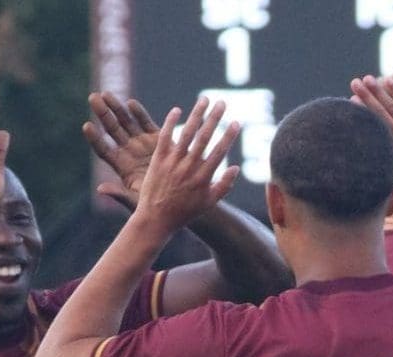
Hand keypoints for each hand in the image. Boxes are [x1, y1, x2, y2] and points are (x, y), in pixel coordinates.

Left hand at [83, 90, 160, 202]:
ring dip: (117, 108)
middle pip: (112, 130)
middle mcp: (130, 152)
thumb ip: (119, 194)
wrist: (182, 197)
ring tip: (106, 94)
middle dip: (103, 114)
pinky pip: (146, 123)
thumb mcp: (137, 201)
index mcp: (122, 167)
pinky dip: (139, 113)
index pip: (104, 150)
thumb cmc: (157, 205)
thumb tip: (100, 189)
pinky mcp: (158, 138)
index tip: (87, 125)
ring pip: (127, 122)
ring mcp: (142, 144)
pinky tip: (131, 103)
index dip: (95, 138)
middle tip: (93, 98)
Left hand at [130, 97, 240, 234]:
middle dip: (214, 118)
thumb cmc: (184, 213)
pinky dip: (170, 123)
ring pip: (186, 133)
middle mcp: (189, 168)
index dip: (229, 135)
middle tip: (222, 102)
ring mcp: (173, 162)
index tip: (236, 122)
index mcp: (203, 178)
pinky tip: (177, 110)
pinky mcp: (158, 160)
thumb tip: (236, 168)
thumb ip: (224, 186)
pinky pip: (165, 137)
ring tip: (204, 100)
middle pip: (204, 137)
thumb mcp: (208, 204)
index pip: (220, 152)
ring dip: (196, 115)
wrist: (156, 219)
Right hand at [349, 74, 392, 197]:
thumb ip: (375, 164)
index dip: (362, 114)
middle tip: (353, 82)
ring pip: (392, 106)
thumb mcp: (389, 175)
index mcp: (391, 152)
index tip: (350, 102)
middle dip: (366, 97)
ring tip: (366, 78)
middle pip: (380, 113)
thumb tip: (353, 155)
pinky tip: (387, 81)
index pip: (373, 129)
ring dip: (379, 91)